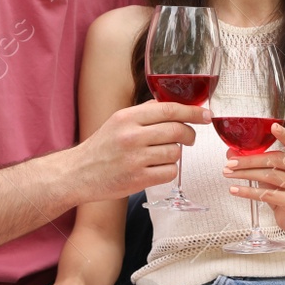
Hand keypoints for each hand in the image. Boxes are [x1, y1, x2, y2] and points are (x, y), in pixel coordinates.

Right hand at [73, 101, 206, 202]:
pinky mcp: (138, 179)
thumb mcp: (118, 121)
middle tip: (190, 137)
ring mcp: (135, 159)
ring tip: (160, 155)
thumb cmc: (101, 147)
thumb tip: (175, 105)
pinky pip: (170, 172)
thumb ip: (145, 113)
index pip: (169, 109)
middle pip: (177, 130)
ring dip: (175, 154)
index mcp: (127, 117)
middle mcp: (131, 136)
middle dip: (190, 134)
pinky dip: (168, 171)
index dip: (193, 111)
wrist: (78, 174)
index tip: (205, 115)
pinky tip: (156, 169)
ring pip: (175, 153)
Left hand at [224, 123, 284, 236]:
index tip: (273, 126)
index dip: (284, 134)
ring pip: (269, 176)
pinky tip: (235, 190)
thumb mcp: (272, 174)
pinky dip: (248, 191)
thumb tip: (231, 154)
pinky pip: (266, 194)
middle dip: (249, 160)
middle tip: (230, 163)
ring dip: (245, 175)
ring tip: (228, 174)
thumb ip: (256, 162)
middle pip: (275, 159)